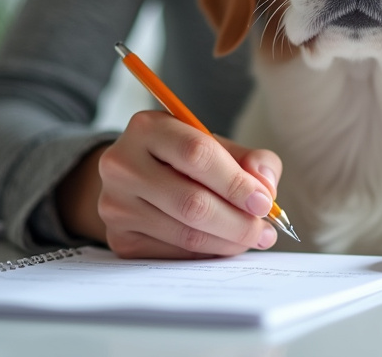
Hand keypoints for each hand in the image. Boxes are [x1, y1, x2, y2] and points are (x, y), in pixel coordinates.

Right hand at [57, 110, 281, 257]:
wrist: (134, 178)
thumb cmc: (184, 160)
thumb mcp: (217, 146)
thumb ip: (251, 160)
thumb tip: (265, 188)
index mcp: (148, 128)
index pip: (197, 154)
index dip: (236, 182)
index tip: (264, 202)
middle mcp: (123, 164)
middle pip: (191, 202)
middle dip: (238, 221)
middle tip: (265, 231)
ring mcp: (116, 204)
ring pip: (185, 233)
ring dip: (228, 241)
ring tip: (251, 238)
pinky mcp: (119, 238)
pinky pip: (175, 254)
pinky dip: (207, 253)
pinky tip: (222, 243)